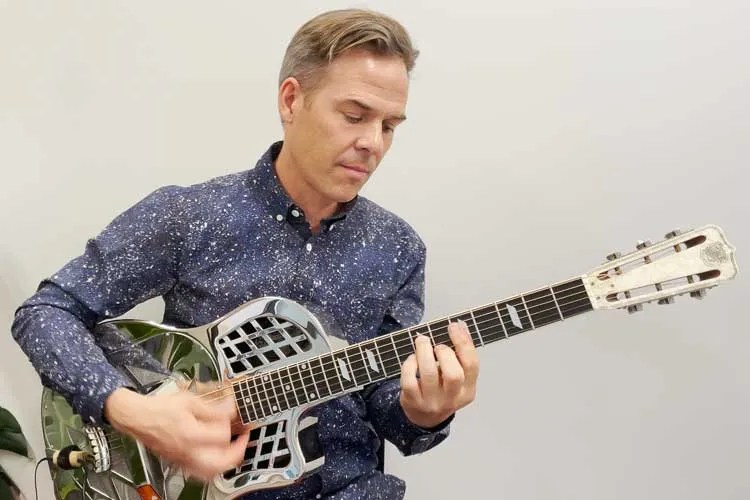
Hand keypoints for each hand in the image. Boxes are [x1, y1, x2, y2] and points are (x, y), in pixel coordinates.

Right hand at [104, 387, 249, 480]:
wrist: (138, 417)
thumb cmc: (159, 408)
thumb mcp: (189, 401)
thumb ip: (212, 408)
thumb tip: (230, 409)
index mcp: (191, 435)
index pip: (222, 435)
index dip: (231, 423)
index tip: (234, 414)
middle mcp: (187, 451)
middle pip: (220, 463)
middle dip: (237, 451)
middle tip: (244, 438)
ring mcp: (183, 459)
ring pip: (211, 472)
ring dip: (226, 462)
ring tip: (234, 449)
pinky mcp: (179, 462)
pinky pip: (200, 473)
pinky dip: (213, 468)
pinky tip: (217, 457)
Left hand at [399, 321, 478, 428]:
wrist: (425, 418)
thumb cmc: (442, 389)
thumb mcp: (458, 377)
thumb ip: (460, 355)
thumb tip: (459, 326)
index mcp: (468, 390)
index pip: (472, 365)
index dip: (463, 342)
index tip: (454, 326)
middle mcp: (452, 398)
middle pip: (453, 374)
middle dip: (444, 353)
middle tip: (437, 345)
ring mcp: (431, 402)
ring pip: (429, 374)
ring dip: (424, 352)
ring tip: (422, 341)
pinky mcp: (413, 401)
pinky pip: (410, 380)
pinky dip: (409, 364)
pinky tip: (412, 359)